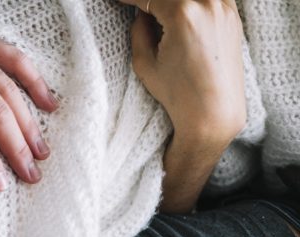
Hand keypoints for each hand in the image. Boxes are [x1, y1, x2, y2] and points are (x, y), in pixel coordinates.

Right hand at [117, 0, 245, 147]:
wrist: (215, 111)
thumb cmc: (179, 93)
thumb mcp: (145, 63)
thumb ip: (139, 30)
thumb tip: (140, 12)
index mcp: (183, 14)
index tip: (116, 0)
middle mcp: (208, 3)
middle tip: (135, 6)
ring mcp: (225, 7)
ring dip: (169, 1)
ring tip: (154, 11)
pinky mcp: (233, 14)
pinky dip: (191, 3)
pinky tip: (177, 13)